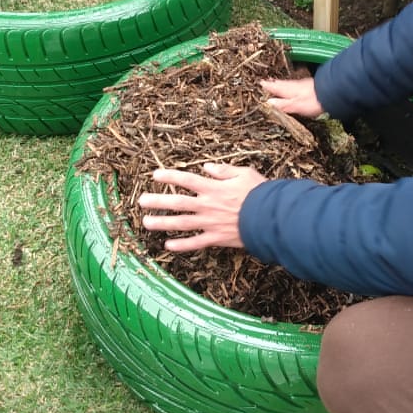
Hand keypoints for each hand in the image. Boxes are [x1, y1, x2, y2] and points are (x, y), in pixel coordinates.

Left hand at [139, 163, 265, 250]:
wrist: (271, 217)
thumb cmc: (260, 193)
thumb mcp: (244, 173)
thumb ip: (224, 170)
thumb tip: (207, 167)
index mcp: (213, 188)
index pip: (186, 180)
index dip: (169, 176)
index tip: (155, 175)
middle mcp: (207, 205)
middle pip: (177, 202)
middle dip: (158, 201)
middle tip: (141, 201)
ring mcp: (210, 223)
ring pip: (181, 223)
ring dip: (162, 222)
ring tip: (146, 222)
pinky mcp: (217, 238)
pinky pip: (196, 243)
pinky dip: (181, 245)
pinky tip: (167, 245)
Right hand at [261, 77, 322, 117]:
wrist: (332, 93)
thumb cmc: (313, 100)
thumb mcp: (295, 105)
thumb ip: (282, 105)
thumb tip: (268, 103)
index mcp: (287, 89)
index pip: (273, 87)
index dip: (265, 86)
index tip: (258, 84)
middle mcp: (293, 85)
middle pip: (279, 84)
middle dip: (271, 84)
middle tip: (264, 83)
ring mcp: (301, 85)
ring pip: (287, 84)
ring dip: (280, 85)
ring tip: (275, 85)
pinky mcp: (308, 87)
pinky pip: (294, 86)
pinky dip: (289, 87)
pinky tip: (292, 89)